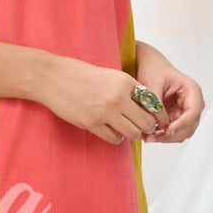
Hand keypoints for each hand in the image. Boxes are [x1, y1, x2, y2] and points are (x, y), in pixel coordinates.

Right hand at [34, 53, 170, 144]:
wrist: (53, 77)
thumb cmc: (80, 74)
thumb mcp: (110, 75)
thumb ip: (128, 89)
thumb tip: (146, 106)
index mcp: (125, 82)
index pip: (153, 103)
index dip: (159, 115)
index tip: (159, 120)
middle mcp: (118, 97)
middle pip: (146, 122)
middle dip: (147, 127)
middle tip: (143, 128)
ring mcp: (105, 112)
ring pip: (133, 133)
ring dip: (133, 134)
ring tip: (128, 130)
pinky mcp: (92, 123)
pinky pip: (114, 138)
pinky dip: (116, 137)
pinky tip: (112, 131)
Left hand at [134, 42, 204, 142]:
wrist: (149, 66)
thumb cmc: (153, 69)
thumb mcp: (152, 84)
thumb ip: (155, 104)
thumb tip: (157, 123)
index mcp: (191, 90)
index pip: (193, 112)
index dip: (181, 124)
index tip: (167, 130)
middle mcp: (192, 102)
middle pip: (189, 126)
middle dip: (171, 134)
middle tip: (152, 136)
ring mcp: (184, 111)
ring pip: (182, 132)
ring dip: (166, 138)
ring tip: (148, 136)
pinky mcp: (176, 117)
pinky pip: (173, 132)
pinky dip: (163, 136)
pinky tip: (150, 134)